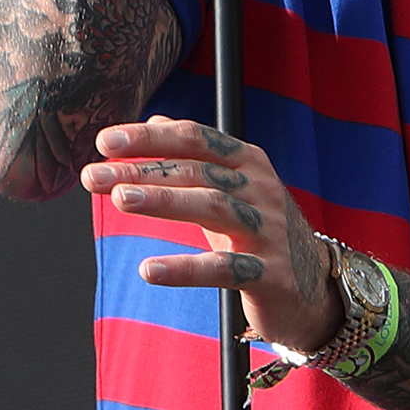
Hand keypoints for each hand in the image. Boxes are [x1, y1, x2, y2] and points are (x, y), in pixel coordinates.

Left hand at [80, 116, 339, 352]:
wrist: (315, 289)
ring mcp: (268, 230)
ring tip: (119, 200)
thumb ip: (194, 156)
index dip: (150, 138)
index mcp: (248, 163)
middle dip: (142, 170)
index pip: (195, 139)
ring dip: (163, 201)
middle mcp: (261, 189)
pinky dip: (185, 268)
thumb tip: (154, 120)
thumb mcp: (232, 188)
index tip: (105, 142)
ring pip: (212, 207)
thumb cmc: (262, 232)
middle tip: (94, 175)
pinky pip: (224, 268)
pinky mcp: (270, 274)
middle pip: (196, 171)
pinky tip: (149, 270)